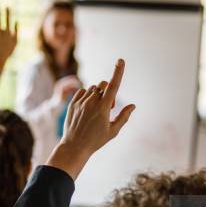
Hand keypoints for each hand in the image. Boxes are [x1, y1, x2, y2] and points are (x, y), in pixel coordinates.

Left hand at [46, 59, 135, 178]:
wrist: (74, 146)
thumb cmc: (96, 141)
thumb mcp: (113, 131)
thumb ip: (124, 116)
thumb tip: (133, 105)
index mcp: (103, 108)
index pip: (113, 85)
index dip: (118, 72)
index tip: (121, 60)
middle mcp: (91, 102)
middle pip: (103, 84)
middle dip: (108, 91)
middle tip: (108, 107)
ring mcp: (81, 102)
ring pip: (92, 88)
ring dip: (97, 95)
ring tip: (96, 110)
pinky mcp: (72, 103)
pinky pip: (82, 91)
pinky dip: (87, 96)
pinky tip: (87, 108)